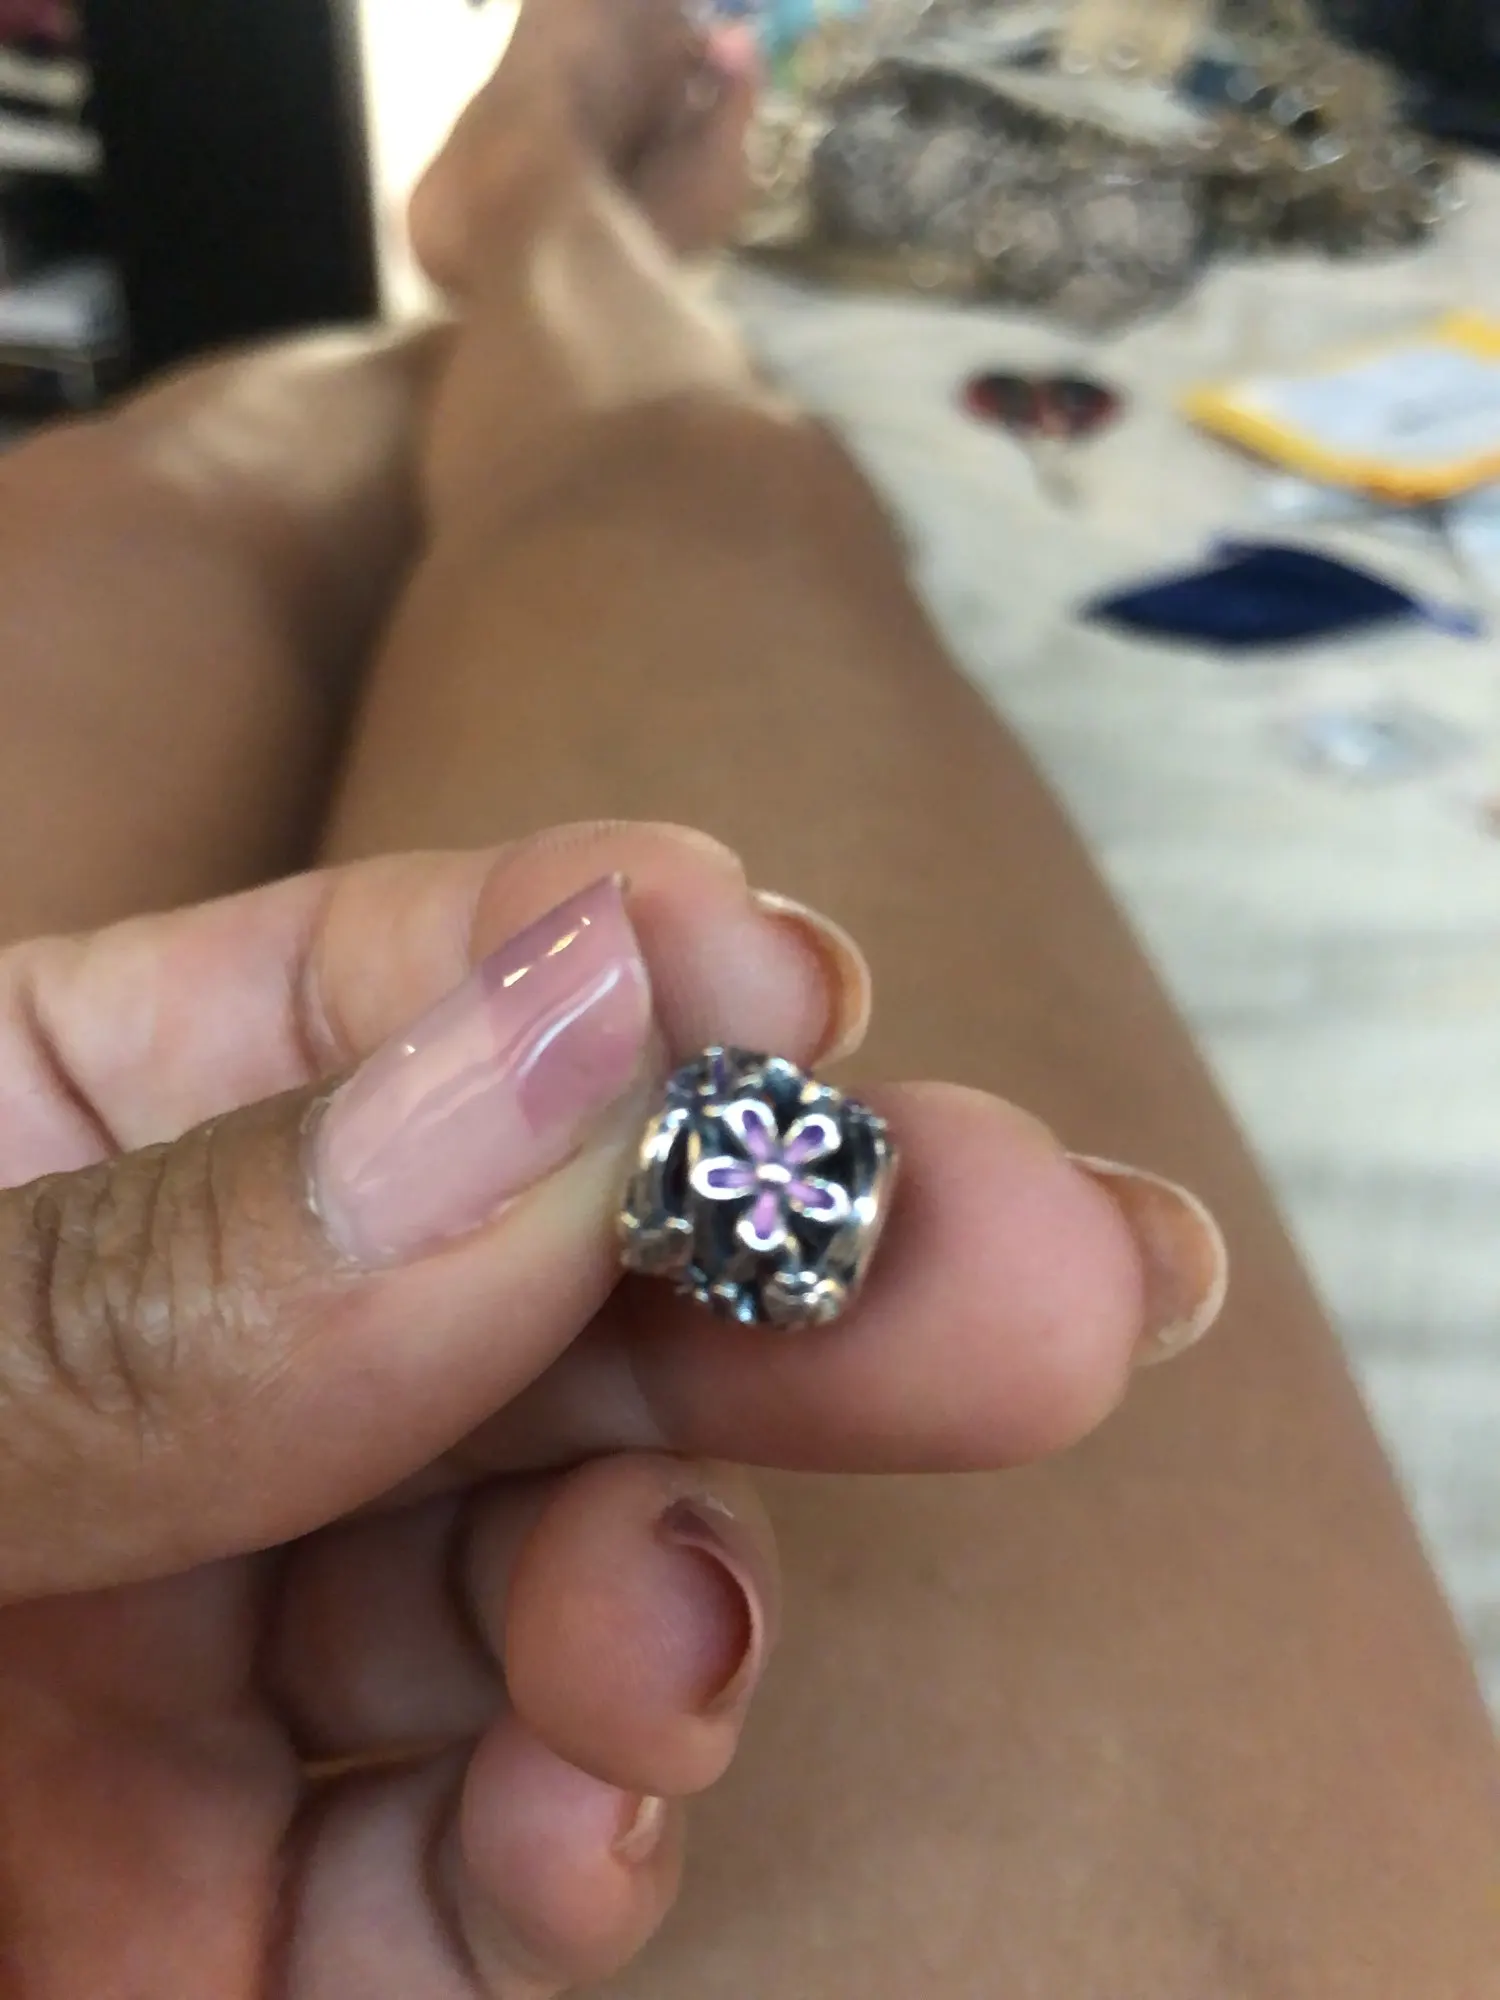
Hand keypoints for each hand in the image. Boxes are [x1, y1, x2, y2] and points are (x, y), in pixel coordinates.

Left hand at [0, 822, 1223, 1996]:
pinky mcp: (234, 1932)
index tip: (775, 976)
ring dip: (689, 1565)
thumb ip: (158, 1275)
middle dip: (779, 1260)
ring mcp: (201, 1666)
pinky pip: (462, 1881)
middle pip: (529, 1282)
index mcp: (20, 1173)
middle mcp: (158, 1399)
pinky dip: (577, 1848)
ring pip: (544, 1563)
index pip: (342, 1009)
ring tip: (698, 1612)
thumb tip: (563, 1050)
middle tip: (1041, 1250)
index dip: (574, 970)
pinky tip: (609, 1806)